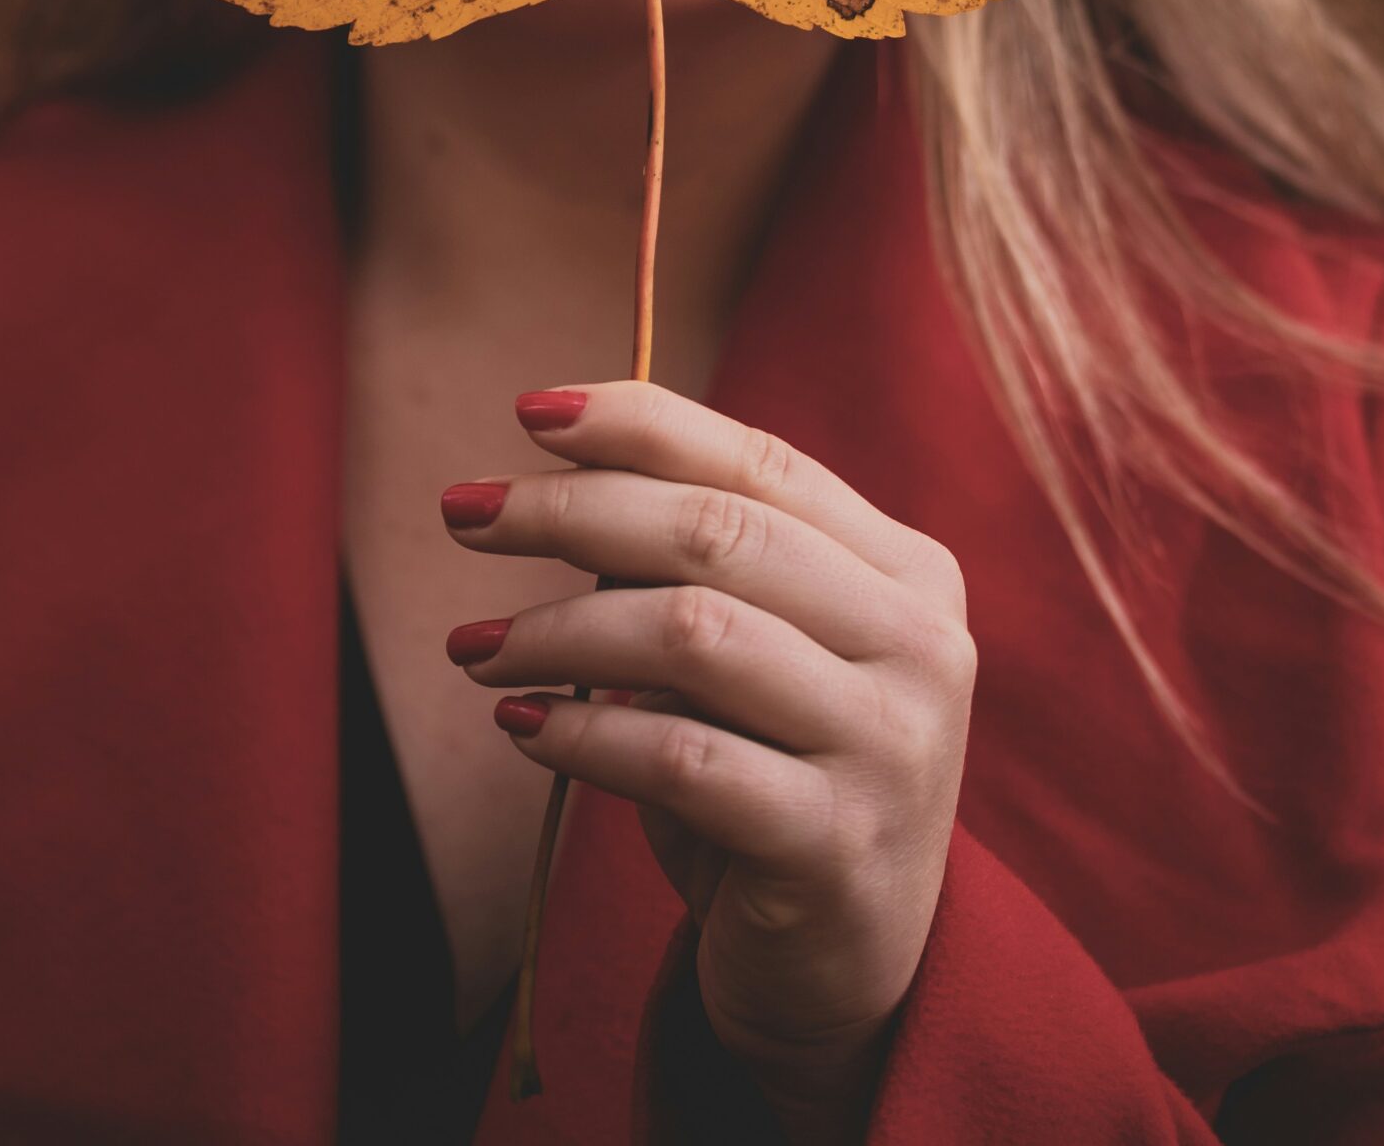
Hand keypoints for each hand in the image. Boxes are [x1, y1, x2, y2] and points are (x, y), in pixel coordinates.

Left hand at [439, 382, 973, 1136]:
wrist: (850, 972)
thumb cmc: (777, 776)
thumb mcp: (758, 655)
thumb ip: (697, 567)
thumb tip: (552, 478)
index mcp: (909, 570)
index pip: (761, 460)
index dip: (641, 423)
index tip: (528, 411)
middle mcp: (920, 643)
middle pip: (719, 534)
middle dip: (572, 510)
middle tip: (462, 513)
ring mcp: (889, 746)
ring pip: (692, 635)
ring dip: (558, 629)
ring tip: (472, 647)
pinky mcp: (835, 846)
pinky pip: (679, 760)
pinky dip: (580, 734)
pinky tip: (518, 725)